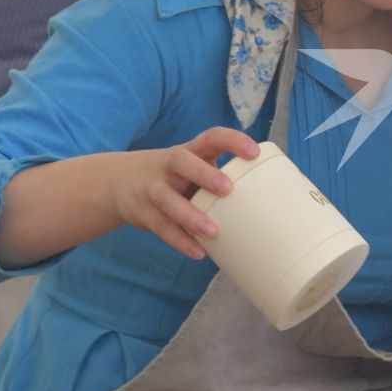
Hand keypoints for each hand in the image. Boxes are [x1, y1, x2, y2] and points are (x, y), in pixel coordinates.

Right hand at [109, 127, 260, 258]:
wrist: (119, 182)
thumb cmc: (175, 176)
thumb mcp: (193, 166)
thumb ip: (221, 176)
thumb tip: (272, 198)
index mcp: (188, 150)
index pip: (211, 137)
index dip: (232, 141)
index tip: (254, 151)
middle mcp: (168, 165)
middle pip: (181, 162)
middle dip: (203, 174)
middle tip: (228, 189)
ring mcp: (152, 188)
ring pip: (168, 200)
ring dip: (190, 216)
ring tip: (213, 232)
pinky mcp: (142, 212)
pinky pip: (161, 227)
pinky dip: (180, 241)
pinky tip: (199, 252)